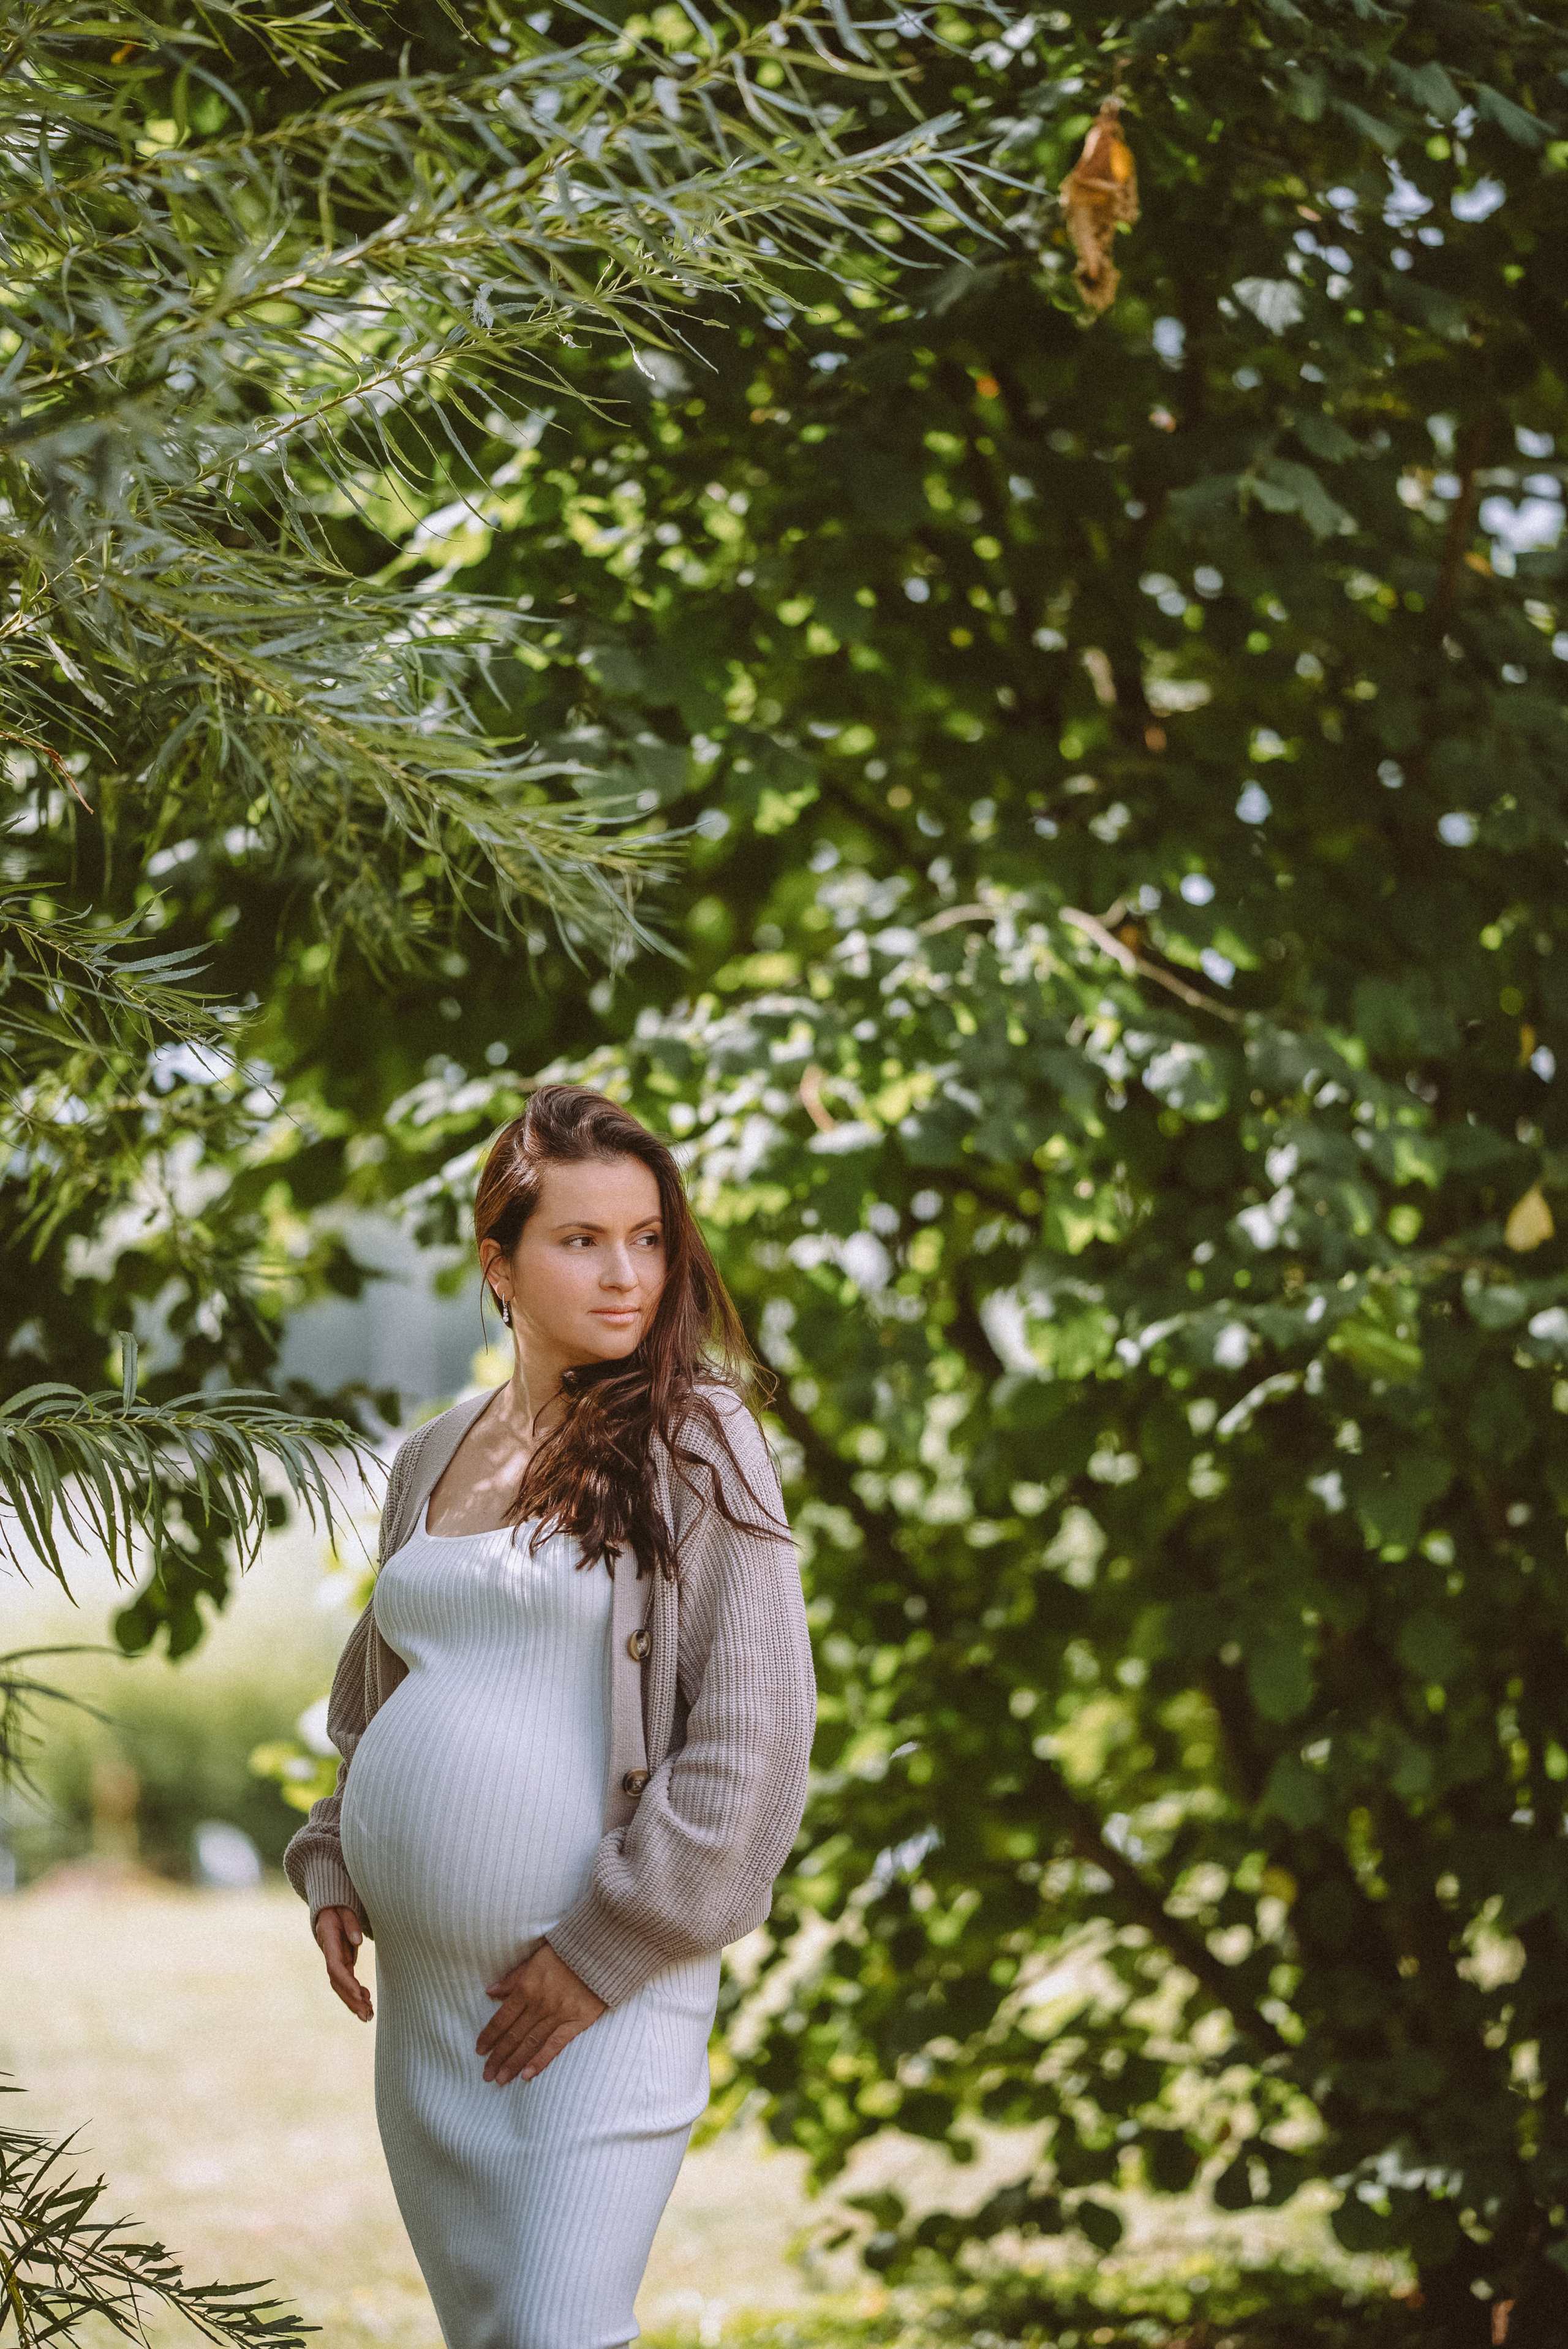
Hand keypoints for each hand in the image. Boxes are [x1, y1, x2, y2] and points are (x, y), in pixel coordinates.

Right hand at [314, 1904, 372, 2021]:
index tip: (360, 1994)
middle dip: (351, 2001)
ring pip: (342, 1987)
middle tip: (367, 2016)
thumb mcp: (343, 1910)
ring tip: (369, 2015)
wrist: (328, 1908)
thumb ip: (350, 1923)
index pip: (335, 1968)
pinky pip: (348, 1982)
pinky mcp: (342, 1962)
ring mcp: (336, 1961)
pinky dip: (357, 1993)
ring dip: (354, 2002)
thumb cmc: (337, 1908)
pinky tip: (368, 2001)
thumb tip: (358, 1941)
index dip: (347, 1982)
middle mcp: (331, 1957)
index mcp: (330, 1944)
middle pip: (338, 1984)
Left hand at [477, 1940, 605, 2084]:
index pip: (503, 2017)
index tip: (479, 2050)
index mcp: (527, 1987)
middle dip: (498, 2056)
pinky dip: (541, 2060)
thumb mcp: (535, 1958)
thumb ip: (513, 1977)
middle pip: (514, 2034)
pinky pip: (555, 2044)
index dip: (489, 2035)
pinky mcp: (577, 2021)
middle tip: (486, 2075)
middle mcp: (539, 2004)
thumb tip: (491, 1991)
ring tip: (501, 2079)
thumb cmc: (567, 1951)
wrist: (602, 1949)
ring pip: (531, 2043)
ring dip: (514, 2062)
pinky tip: (528, 2075)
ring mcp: (558, 2014)